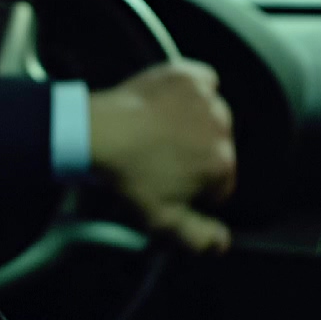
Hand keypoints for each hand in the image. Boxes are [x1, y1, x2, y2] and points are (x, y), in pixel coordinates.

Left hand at [89, 61, 237, 254]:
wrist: (97, 133)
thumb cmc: (129, 176)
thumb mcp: (162, 221)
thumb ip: (200, 239)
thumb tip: (223, 243)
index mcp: (221, 165)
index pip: (221, 185)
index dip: (197, 190)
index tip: (172, 186)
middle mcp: (221, 128)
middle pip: (218, 150)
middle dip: (197, 157)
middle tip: (161, 160)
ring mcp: (206, 99)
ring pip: (212, 117)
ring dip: (196, 125)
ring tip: (161, 133)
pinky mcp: (188, 76)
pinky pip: (205, 83)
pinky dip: (194, 93)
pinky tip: (171, 105)